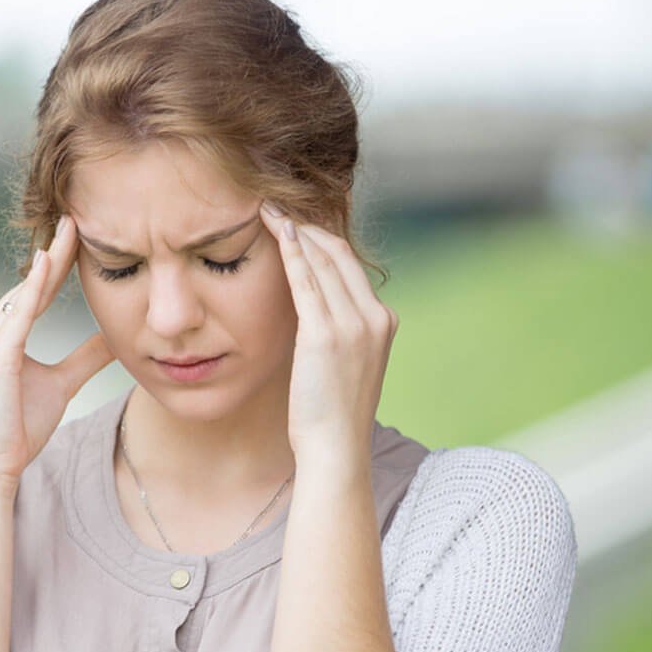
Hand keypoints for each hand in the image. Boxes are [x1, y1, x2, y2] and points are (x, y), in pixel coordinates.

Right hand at [0, 214, 115, 490]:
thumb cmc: (19, 428)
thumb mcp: (62, 383)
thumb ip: (85, 358)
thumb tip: (116, 339)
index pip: (32, 291)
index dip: (55, 264)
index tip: (76, 234)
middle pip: (28, 285)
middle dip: (55, 253)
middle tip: (78, 217)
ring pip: (25, 294)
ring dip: (51, 263)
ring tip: (73, 228)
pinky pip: (18, 315)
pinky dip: (34, 289)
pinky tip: (49, 263)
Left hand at [258, 201, 398, 467]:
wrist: (336, 447)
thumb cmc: (332, 414)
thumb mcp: (347, 366)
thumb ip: (340, 334)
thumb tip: (316, 314)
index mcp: (383, 321)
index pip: (351, 265)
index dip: (322, 238)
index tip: (296, 221)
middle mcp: (375, 317)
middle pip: (339, 254)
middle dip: (306, 225)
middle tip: (277, 205)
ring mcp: (354, 325)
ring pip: (322, 261)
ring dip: (294, 230)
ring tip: (268, 210)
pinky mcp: (326, 335)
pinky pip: (306, 282)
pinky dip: (290, 252)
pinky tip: (274, 230)